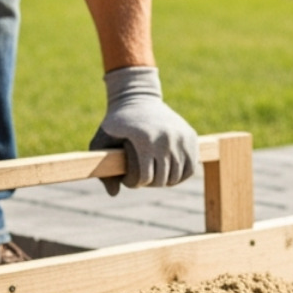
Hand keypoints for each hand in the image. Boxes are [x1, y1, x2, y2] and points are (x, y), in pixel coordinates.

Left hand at [89, 67, 199, 196]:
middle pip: (162, 179)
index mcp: (145, 140)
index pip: (145, 177)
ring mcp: (180, 137)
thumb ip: (103, 168)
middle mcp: (165, 138)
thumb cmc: (116, 122)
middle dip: (150, 183)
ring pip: (177, 176)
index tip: (129, 179)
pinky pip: (191, 167)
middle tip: (142, 179)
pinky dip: (181, 176)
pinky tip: (171, 175)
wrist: (138, 98)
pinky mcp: (190, 136)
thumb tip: (114, 194)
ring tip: (155, 176)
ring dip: (165, 181)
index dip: (135, 183)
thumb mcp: (101, 141)